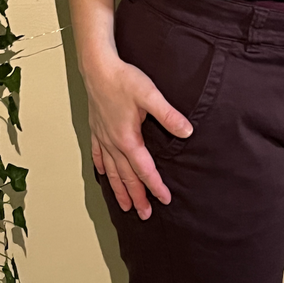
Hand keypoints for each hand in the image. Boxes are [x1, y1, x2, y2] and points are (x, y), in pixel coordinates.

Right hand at [82, 50, 193, 220]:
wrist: (97, 67)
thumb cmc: (123, 79)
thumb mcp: (151, 95)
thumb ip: (169, 115)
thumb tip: (187, 131)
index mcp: (128, 138)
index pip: (144, 169)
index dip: (155, 186)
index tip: (164, 199)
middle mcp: (113, 142)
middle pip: (126, 176)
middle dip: (137, 196)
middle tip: (145, 214)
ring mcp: (102, 136)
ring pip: (111, 171)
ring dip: (119, 189)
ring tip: (125, 206)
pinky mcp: (96, 128)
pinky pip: (98, 155)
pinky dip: (102, 168)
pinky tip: (103, 174)